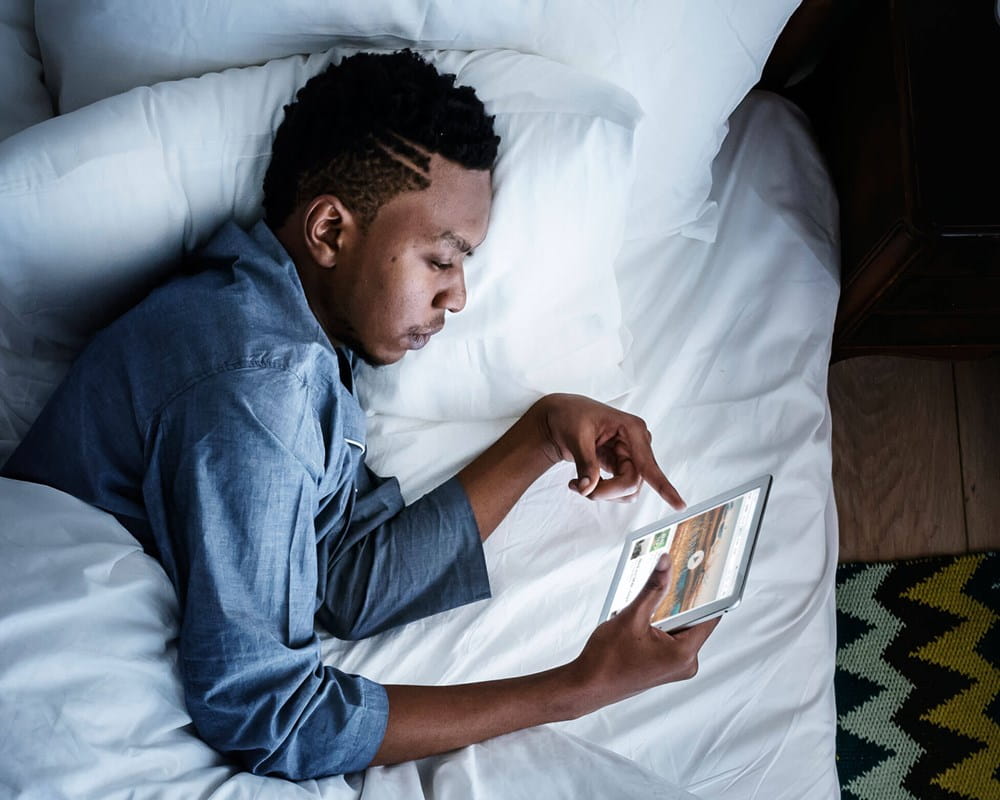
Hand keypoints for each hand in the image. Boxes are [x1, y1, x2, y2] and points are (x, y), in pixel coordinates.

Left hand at [532, 394, 684, 506]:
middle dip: (605, 491)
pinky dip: (599, 491)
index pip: (648, 465)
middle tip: (578, 487)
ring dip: (602, 493)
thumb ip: (585, 464)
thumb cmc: (570, 416)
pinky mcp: (622, 466)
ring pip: (626, 490)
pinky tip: (581, 482)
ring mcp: (631, 456)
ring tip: (577, 483)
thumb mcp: (575, 436)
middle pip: (632, 483)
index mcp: (632, 429)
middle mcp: (637, 444)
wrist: (559, 418)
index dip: (664, 487)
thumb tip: (589, 488)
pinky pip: (618, 489)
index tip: (680, 505)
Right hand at [568, 554, 719, 713]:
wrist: (588, 686)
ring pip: (680, 628)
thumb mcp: (632, 616)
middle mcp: (686, 663)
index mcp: (684, 653)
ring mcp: (676, 667)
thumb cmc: (607, 659)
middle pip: (694, 620)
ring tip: (648, 602)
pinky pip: (671, 638)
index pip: (709, 615)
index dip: (707, 592)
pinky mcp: (666, 666)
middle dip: (681, 599)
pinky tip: (642, 618)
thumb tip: (666, 562)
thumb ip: (653, 588)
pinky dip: (661, 624)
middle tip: (670, 577)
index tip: (703, 571)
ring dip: (667, 612)